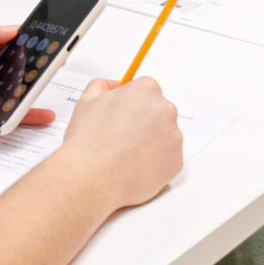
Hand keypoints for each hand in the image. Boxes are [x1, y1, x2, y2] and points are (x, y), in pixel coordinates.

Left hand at [0, 19, 57, 132]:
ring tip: (46, 89)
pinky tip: (37, 114)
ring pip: (14, 92)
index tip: (49, 41)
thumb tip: (10, 28)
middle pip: (18, 68)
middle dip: (36, 67)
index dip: (31, 41)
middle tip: (54, 66)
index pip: (12, 42)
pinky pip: (3, 115)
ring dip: (30, 91)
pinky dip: (21, 116)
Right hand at [59, 77, 183, 210]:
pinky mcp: (176, 161)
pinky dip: (154, 161)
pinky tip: (133, 166)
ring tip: (125, 154)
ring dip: (150, 141)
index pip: (146, 90)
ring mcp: (174, 136)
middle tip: (121, 137)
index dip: (131, 104)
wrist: (92, 178)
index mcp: (146, 90)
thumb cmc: (88, 141)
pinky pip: (167, 158)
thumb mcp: (87, 101)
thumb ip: (103, 86)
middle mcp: (166, 110)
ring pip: (164, 135)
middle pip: (158, 111)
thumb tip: (115, 86)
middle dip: (143, 122)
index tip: (122, 115)